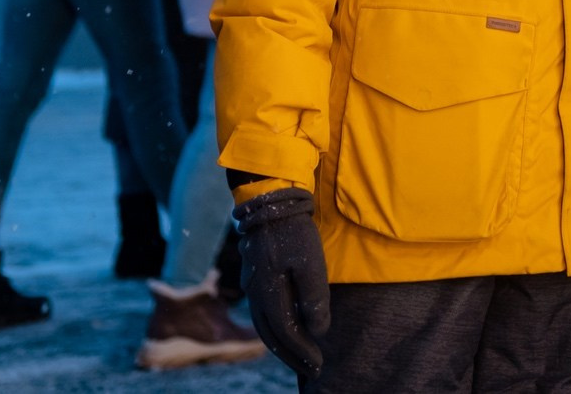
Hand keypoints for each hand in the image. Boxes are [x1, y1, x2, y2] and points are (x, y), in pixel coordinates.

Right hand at [233, 186, 329, 379]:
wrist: (269, 201)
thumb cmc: (293, 231)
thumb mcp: (311, 263)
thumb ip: (314, 298)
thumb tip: (317, 330)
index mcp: (268, 293)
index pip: (285, 332)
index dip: (302, 350)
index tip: (318, 363)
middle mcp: (255, 294)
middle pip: (271, 336)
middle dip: (291, 355)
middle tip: (312, 368)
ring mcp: (252, 286)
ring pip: (264, 327)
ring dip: (282, 345)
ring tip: (301, 356)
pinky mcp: (255, 277)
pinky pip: (262, 314)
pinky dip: (275, 330)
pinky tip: (288, 330)